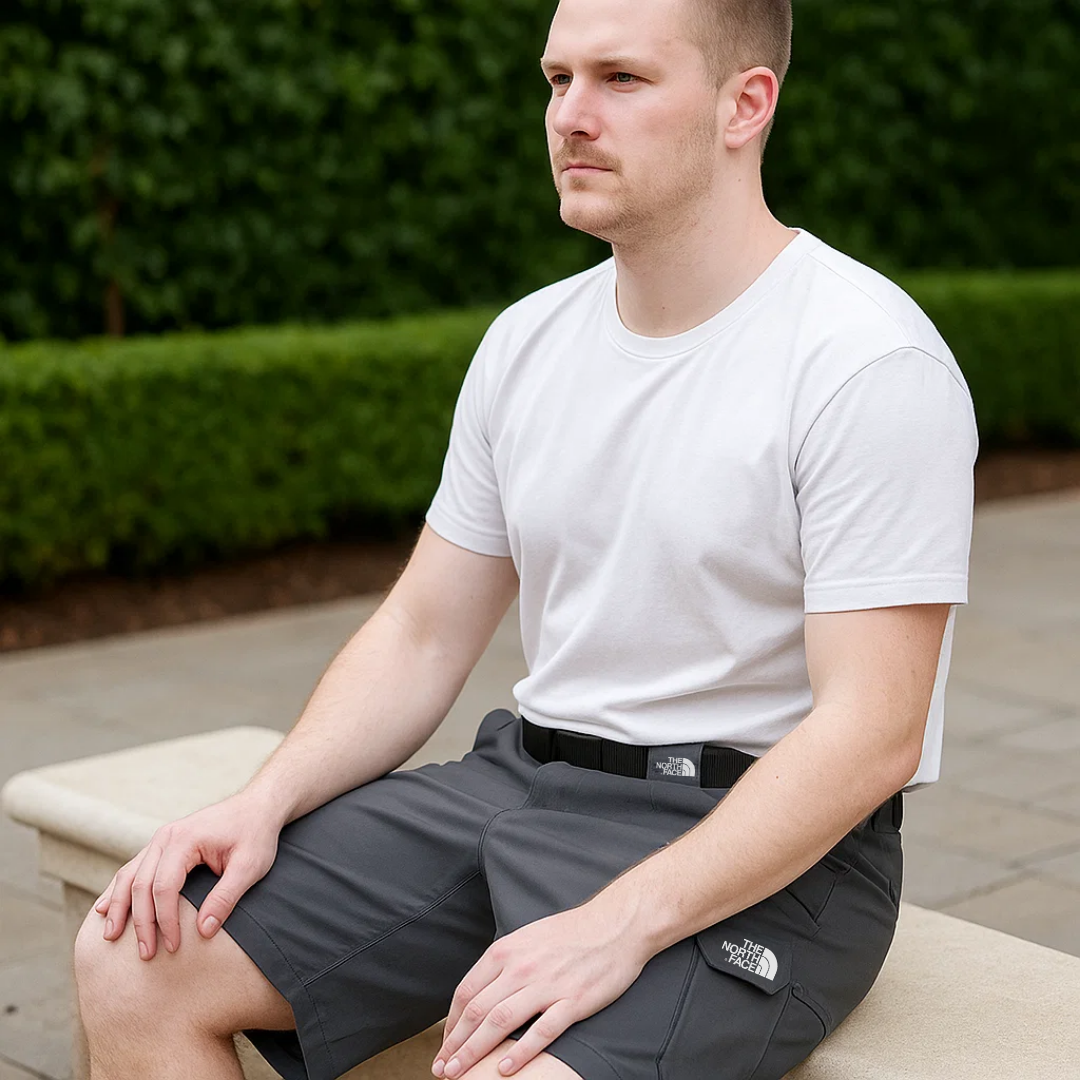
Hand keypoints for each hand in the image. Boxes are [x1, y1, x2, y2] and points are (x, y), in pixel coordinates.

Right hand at [93, 791, 281, 960]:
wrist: (257, 806)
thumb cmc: (256, 834)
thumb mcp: (251, 866)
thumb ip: (227, 896)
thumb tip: (202, 932)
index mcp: (185, 839)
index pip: (164, 887)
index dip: (165, 920)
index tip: (172, 947)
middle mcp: (166, 836)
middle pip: (141, 884)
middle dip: (141, 922)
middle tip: (145, 954)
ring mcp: (161, 839)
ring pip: (129, 876)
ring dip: (119, 907)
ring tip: (110, 937)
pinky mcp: (162, 845)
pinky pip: (133, 869)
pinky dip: (118, 890)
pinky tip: (105, 909)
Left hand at [432, 901, 651, 1077]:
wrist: (616, 925)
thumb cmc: (571, 932)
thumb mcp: (527, 937)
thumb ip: (503, 963)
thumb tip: (479, 991)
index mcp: (507, 950)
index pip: (467, 992)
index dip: (451, 1024)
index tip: (446, 1046)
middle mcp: (521, 967)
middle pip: (478, 1011)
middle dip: (455, 1045)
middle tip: (442, 1069)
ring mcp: (547, 984)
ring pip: (500, 1022)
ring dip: (475, 1052)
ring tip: (459, 1074)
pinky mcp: (573, 1001)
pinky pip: (541, 1031)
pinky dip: (520, 1052)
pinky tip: (504, 1069)